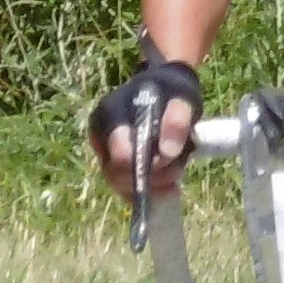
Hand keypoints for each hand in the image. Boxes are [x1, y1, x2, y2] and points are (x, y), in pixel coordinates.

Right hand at [87, 45, 202, 194]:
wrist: (167, 90)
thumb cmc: (172, 92)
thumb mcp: (182, 99)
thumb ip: (176, 120)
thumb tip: (167, 153)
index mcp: (111, 114)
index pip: (120, 153)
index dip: (145, 165)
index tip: (170, 160)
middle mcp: (101, 134)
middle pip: (116, 173)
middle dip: (150, 179)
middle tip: (178, 171)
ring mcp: (104, 151)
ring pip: (119, 184)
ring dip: (150, 187)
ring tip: (176, 178)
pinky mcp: (112, 163)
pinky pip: (124, 187)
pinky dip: (146, 192)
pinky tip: (168, 189)